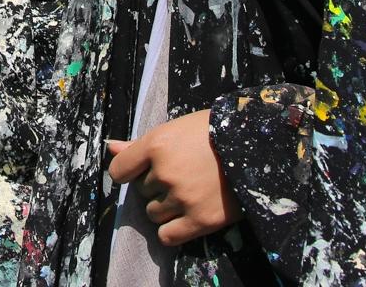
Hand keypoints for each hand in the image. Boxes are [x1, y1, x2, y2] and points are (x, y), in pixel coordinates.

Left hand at [106, 109, 242, 246]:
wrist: (256, 146)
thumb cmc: (212, 132)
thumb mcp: (175, 130)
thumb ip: (140, 144)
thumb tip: (110, 147)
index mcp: (157, 144)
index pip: (119, 170)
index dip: (129, 171)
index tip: (142, 170)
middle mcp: (165, 172)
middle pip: (141, 191)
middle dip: (155, 186)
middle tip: (181, 175)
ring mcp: (182, 198)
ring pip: (153, 213)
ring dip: (165, 207)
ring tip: (188, 192)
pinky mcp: (200, 220)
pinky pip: (167, 236)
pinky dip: (172, 230)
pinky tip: (186, 216)